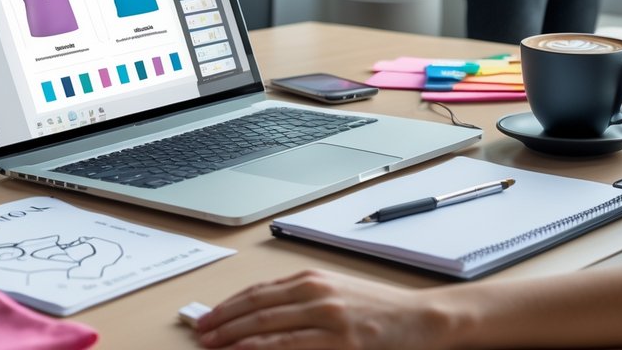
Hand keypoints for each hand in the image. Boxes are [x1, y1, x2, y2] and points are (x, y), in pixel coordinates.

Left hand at [196, 269, 446, 349]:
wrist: (421, 318)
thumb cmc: (379, 309)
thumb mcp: (335, 293)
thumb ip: (300, 301)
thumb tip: (260, 317)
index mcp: (312, 279)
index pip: (257, 292)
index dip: (228, 307)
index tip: (208, 319)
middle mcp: (316, 294)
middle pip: (256, 309)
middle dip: (222, 323)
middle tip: (200, 335)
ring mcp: (327, 319)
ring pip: (268, 329)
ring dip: (234, 339)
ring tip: (212, 346)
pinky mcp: (340, 343)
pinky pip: (290, 348)